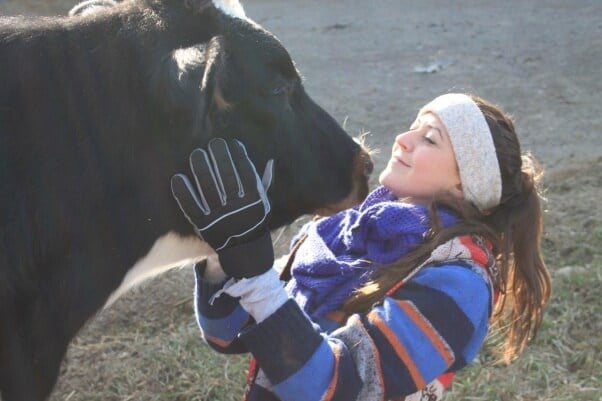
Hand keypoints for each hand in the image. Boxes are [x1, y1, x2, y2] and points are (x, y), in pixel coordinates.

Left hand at [171, 138, 273, 277]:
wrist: (246, 253)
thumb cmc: (255, 222)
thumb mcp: (264, 204)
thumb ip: (264, 183)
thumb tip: (270, 161)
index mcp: (254, 201)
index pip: (247, 172)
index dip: (239, 156)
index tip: (232, 143)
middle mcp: (237, 208)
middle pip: (227, 176)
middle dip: (220, 157)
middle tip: (212, 143)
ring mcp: (220, 217)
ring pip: (208, 188)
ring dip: (201, 168)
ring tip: (196, 153)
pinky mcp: (204, 225)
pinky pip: (191, 207)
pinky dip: (183, 192)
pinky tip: (178, 177)